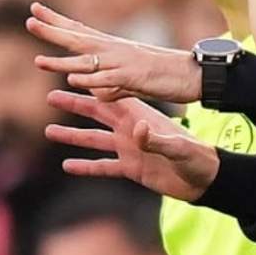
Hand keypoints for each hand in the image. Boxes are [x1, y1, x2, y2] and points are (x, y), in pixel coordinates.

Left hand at [28, 2, 199, 103]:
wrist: (194, 74)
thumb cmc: (164, 76)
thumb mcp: (131, 82)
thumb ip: (112, 87)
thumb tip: (97, 93)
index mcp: (113, 48)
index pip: (80, 31)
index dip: (57, 21)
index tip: (35, 9)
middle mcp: (115, 50)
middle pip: (78, 39)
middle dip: (52, 31)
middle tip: (29, 21)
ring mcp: (123, 63)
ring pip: (87, 61)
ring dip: (62, 60)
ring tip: (38, 61)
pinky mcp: (133, 77)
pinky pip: (107, 79)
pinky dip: (90, 79)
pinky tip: (73, 78)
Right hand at [45, 90, 218, 200]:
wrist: (205, 180)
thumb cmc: (197, 158)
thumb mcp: (177, 147)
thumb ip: (156, 139)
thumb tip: (138, 129)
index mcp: (142, 117)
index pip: (112, 97)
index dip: (93, 85)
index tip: (72, 74)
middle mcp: (131, 129)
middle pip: (96, 113)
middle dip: (74, 105)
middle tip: (50, 96)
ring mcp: (129, 149)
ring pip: (94, 140)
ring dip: (72, 135)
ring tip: (49, 131)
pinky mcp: (130, 168)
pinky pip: (103, 166)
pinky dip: (85, 166)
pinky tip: (67, 165)